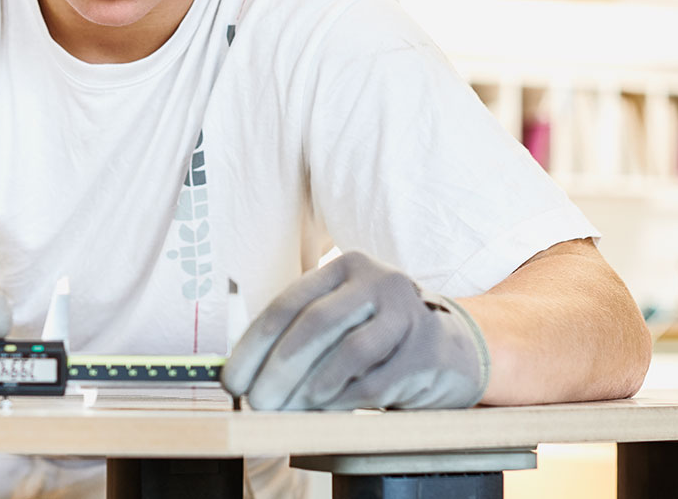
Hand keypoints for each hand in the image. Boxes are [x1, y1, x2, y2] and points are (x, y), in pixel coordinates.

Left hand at [221, 251, 488, 409]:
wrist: (445, 349)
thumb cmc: (374, 336)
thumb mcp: (338, 320)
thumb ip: (296, 336)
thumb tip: (244, 375)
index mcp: (344, 267)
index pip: (288, 303)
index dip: (254, 345)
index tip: (232, 381)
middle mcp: (378, 280)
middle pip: (316, 323)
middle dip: (280, 369)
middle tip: (258, 403)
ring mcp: (407, 313)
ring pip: (349, 351)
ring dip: (313, 387)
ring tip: (291, 408)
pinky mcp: (426, 350)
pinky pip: (377, 381)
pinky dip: (345, 400)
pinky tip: (326, 410)